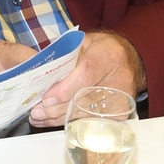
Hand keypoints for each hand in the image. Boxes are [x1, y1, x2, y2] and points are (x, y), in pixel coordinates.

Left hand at [29, 32, 144, 127]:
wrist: (126, 60)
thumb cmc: (102, 49)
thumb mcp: (84, 43)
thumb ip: (67, 57)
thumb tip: (42, 74)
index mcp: (110, 55)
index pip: (86, 75)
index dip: (65, 89)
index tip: (47, 98)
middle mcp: (120, 78)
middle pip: (84, 98)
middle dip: (57, 108)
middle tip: (36, 111)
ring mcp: (122, 98)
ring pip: (85, 113)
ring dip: (59, 117)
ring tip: (39, 117)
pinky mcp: (120, 113)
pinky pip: (90, 119)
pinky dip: (70, 120)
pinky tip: (53, 120)